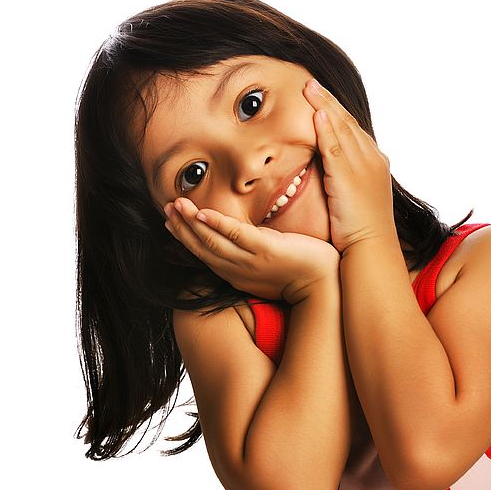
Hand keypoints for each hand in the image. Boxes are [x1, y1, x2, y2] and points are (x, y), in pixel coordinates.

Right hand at [163, 197, 339, 304]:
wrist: (324, 285)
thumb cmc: (299, 272)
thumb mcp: (266, 263)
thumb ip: (250, 251)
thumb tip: (241, 236)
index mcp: (236, 274)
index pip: (203, 253)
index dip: (184, 237)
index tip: (170, 222)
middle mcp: (238, 270)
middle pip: (202, 248)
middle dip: (181, 228)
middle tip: (166, 209)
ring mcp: (250, 262)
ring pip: (213, 241)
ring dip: (191, 222)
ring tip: (176, 205)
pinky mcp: (266, 251)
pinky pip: (236, 236)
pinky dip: (216, 224)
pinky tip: (202, 213)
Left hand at [303, 78, 395, 254]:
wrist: (371, 248)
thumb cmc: (361, 232)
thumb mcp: (354, 200)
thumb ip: (344, 182)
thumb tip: (330, 176)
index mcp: (374, 163)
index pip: (352, 131)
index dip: (335, 113)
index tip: (320, 98)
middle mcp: (371, 159)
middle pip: (347, 122)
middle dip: (328, 101)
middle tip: (311, 83)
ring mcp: (362, 165)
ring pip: (341, 129)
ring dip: (324, 106)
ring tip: (309, 88)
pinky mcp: (349, 176)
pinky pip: (335, 146)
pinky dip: (326, 127)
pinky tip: (315, 112)